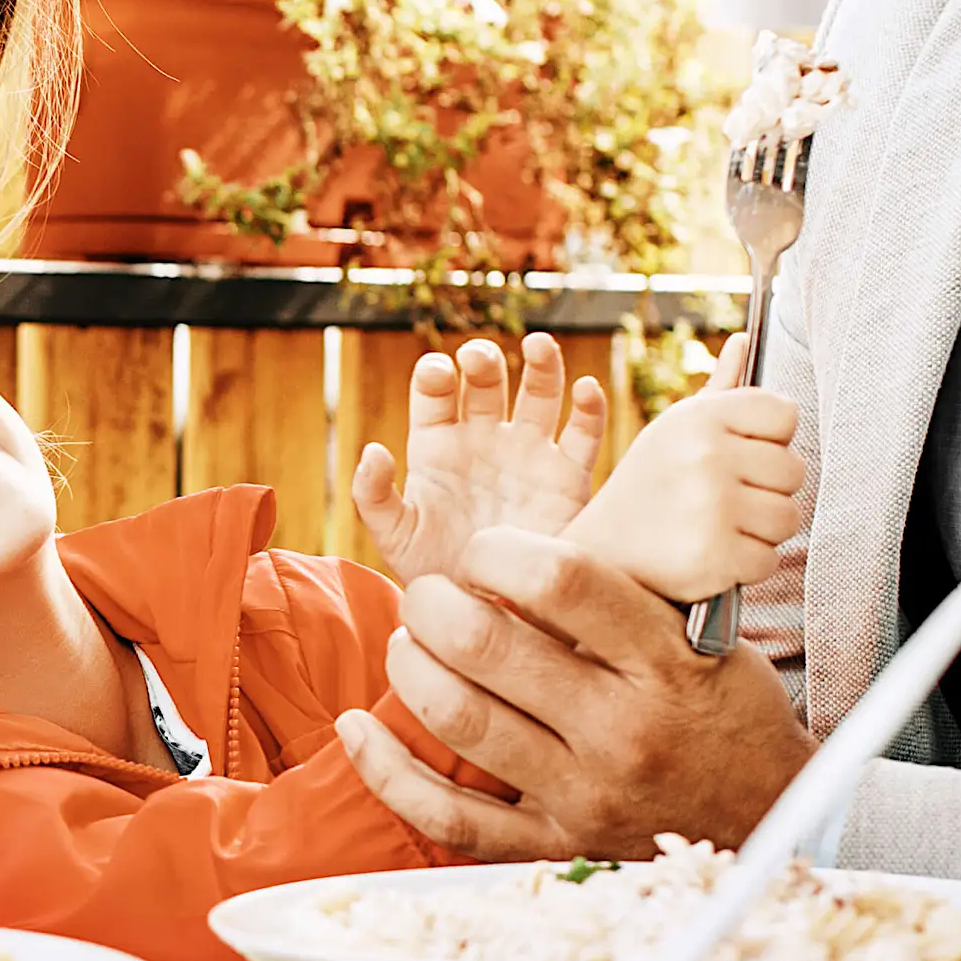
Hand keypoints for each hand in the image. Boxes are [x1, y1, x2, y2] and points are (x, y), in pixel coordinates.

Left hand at [337, 525, 809, 859]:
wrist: (767, 813)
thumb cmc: (720, 703)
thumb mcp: (697, 633)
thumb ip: (619, 594)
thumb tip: (517, 550)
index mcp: (663, 661)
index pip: (559, 580)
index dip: (498, 549)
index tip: (482, 549)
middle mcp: (622, 728)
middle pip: (488, 645)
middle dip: (433, 603)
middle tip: (428, 594)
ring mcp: (585, 794)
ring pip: (459, 719)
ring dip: (410, 666)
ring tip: (409, 641)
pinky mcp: (553, 844)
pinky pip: (449, 816)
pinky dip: (388, 770)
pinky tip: (359, 728)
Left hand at [349, 332, 607, 582]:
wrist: (490, 616)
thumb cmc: (434, 574)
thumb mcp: (394, 537)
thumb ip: (373, 495)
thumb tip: (371, 450)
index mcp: (438, 444)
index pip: (436, 393)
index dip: (436, 375)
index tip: (437, 373)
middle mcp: (485, 439)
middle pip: (487, 382)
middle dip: (483, 363)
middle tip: (480, 359)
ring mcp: (529, 454)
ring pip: (540, 394)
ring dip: (542, 365)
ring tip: (539, 345)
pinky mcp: (569, 477)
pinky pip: (583, 435)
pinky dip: (589, 408)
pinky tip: (586, 389)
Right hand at [561, 339, 803, 601]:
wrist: (599, 555)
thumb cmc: (649, 486)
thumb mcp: (675, 430)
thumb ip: (719, 388)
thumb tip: (747, 340)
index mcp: (699, 418)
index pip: (784, 415)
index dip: (770, 441)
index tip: (740, 457)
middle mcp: (706, 455)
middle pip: (793, 470)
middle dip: (768, 492)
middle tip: (726, 501)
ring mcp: (711, 507)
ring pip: (788, 518)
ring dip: (761, 532)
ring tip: (720, 528)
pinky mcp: (714, 557)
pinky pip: (768, 561)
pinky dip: (747, 567)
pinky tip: (714, 558)